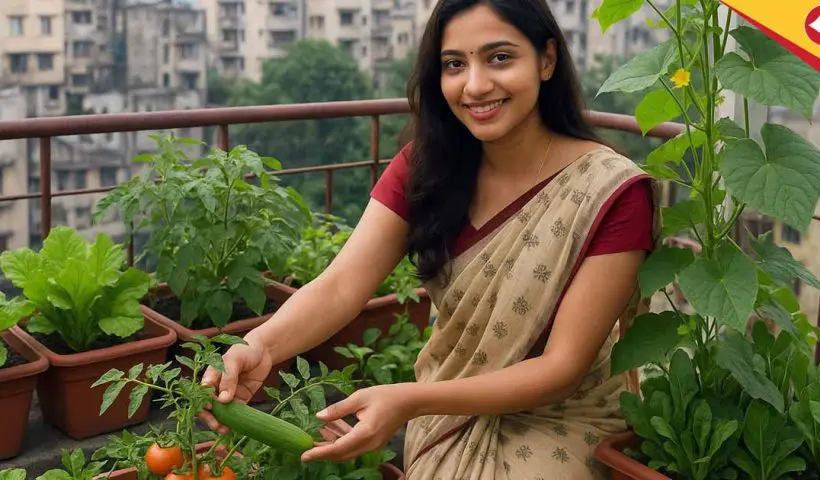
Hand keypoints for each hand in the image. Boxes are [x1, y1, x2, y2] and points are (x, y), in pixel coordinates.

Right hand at [199, 337, 273, 432]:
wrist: (264, 350)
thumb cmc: (244, 350)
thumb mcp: (234, 360)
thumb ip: (228, 378)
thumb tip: (223, 399)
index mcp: (210, 376)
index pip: (201, 393)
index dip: (203, 403)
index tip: (210, 408)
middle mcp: (217, 387)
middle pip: (209, 406)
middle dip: (210, 417)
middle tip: (216, 425)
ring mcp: (229, 394)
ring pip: (221, 412)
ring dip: (220, 422)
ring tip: (224, 430)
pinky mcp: (241, 398)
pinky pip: (235, 412)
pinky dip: (234, 420)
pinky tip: (234, 427)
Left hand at [301, 383, 418, 462]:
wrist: (409, 401)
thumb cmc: (385, 395)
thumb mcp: (360, 397)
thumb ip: (338, 409)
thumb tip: (319, 417)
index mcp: (365, 433)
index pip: (338, 448)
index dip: (319, 452)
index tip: (304, 455)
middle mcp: (369, 444)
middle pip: (341, 454)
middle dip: (322, 452)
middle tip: (305, 447)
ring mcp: (373, 445)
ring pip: (347, 451)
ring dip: (331, 445)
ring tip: (317, 434)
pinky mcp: (374, 442)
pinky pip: (354, 446)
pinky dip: (341, 440)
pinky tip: (332, 428)